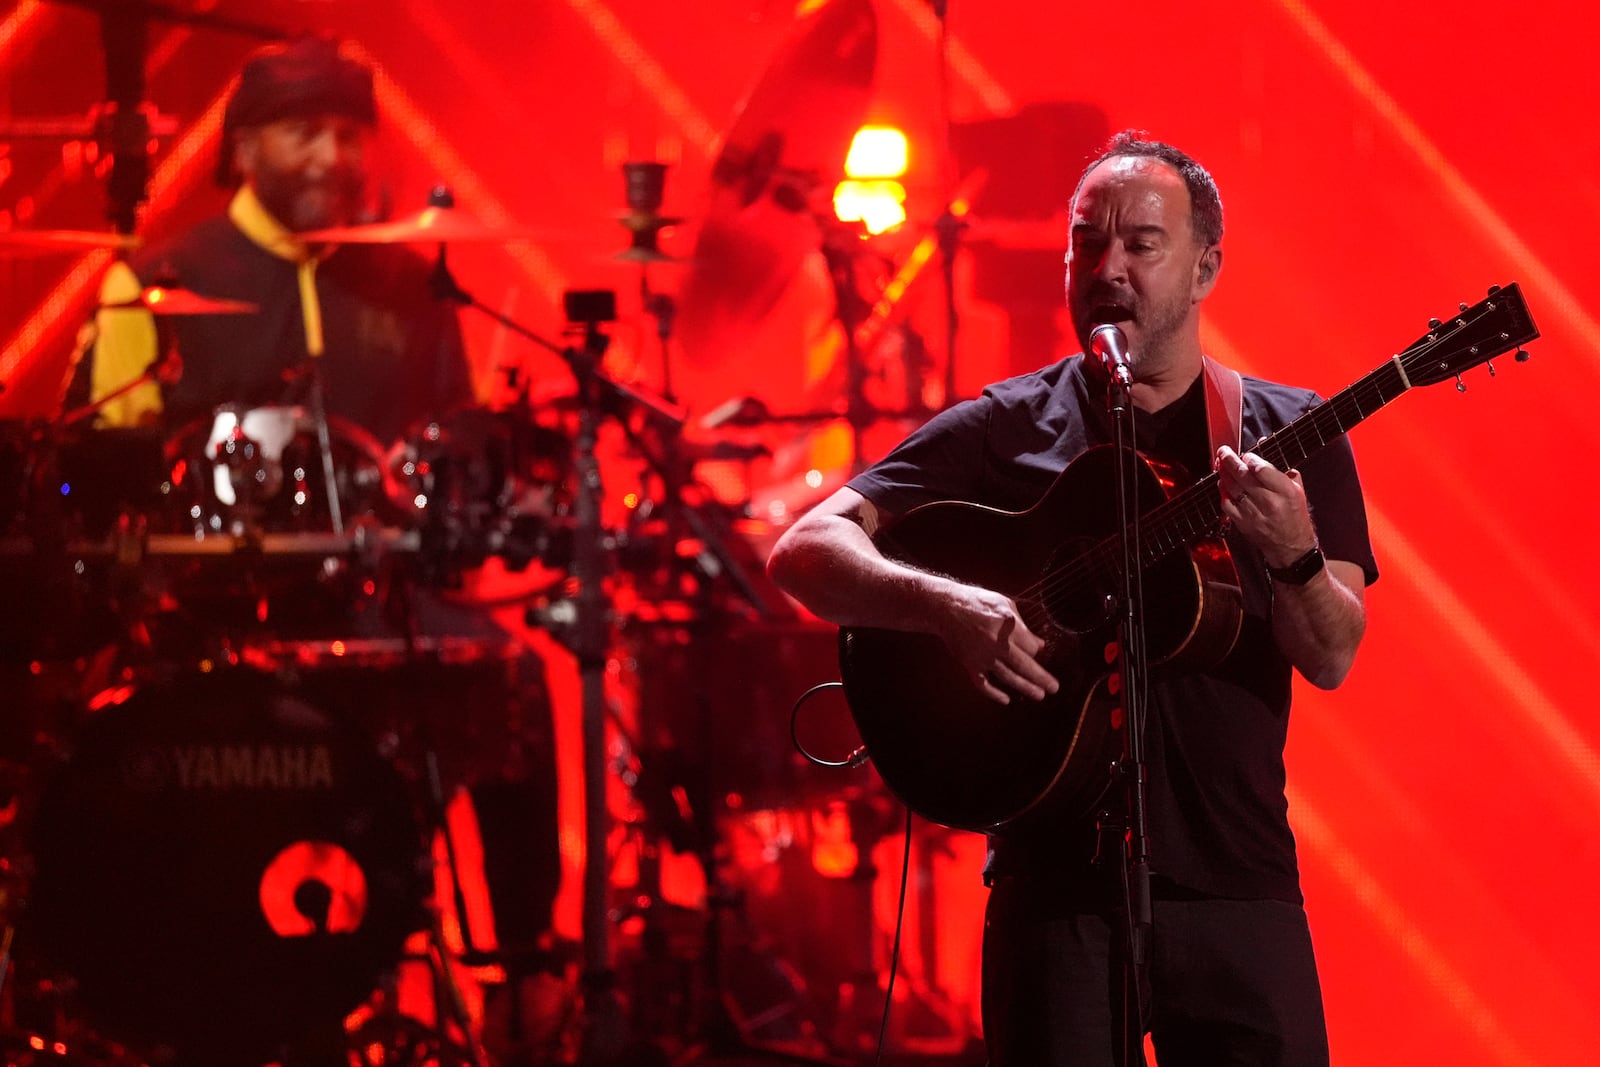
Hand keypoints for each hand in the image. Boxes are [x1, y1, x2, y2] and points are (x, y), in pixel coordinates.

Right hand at [936, 584, 1059, 704]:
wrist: (946, 608)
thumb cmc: (977, 602)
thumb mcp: (1005, 604)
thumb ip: (1022, 624)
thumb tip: (1039, 643)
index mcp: (1007, 625)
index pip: (1031, 646)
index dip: (1037, 651)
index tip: (1038, 653)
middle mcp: (996, 642)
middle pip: (1024, 665)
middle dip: (1041, 678)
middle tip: (1053, 688)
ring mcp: (982, 656)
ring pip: (1008, 676)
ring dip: (1024, 687)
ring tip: (1039, 695)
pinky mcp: (970, 664)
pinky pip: (983, 684)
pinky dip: (994, 694)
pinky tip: (1005, 700)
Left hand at [1215, 445, 1317, 567]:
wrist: (1291, 546)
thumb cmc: (1295, 515)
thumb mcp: (1297, 489)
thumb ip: (1281, 467)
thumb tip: (1264, 445)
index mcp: (1286, 492)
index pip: (1263, 470)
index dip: (1251, 459)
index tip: (1247, 455)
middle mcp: (1269, 503)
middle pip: (1244, 477)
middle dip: (1230, 461)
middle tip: (1224, 451)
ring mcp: (1254, 514)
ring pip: (1232, 489)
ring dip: (1224, 474)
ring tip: (1220, 463)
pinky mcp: (1242, 523)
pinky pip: (1227, 504)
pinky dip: (1223, 492)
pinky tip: (1222, 483)